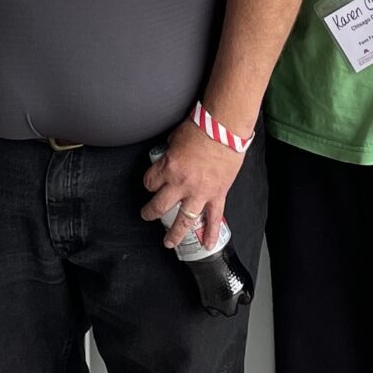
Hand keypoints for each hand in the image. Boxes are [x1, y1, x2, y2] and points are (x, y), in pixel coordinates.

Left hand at [142, 121, 245, 248]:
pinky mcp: (217, 195)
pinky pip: (213, 219)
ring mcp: (199, 193)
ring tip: (169, 242)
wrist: (225, 128)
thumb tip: (169, 153)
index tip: (151, 184)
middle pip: (159, 206)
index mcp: (168, 167)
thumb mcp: (175, 137)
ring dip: (174, 234)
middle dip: (150, 213)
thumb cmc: (202, 128)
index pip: (150, 182)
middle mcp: (181, 184)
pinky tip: (207, 244)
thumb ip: (170, 150)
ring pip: (184, 220)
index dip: (149, 184)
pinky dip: (211, 234)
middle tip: (147, 215)